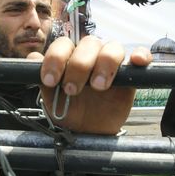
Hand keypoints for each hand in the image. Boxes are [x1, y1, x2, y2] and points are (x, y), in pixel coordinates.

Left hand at [27, 35, 151, 134]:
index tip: (50, 80)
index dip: (56, 59)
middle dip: (79, 65)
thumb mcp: (52, 98)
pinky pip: (140, 55)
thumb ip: (44, 78)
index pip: (64, 44)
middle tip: (73, 89)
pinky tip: (137, 61)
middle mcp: (90, 55)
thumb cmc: (69, 111)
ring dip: (105, 63)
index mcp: (70, 56)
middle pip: (89, 43)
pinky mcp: (130, 74)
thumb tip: (33, 58)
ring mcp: (111, 63)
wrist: (87, 132)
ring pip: (112, 48)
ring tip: (99, 86)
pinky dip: (141, 55)